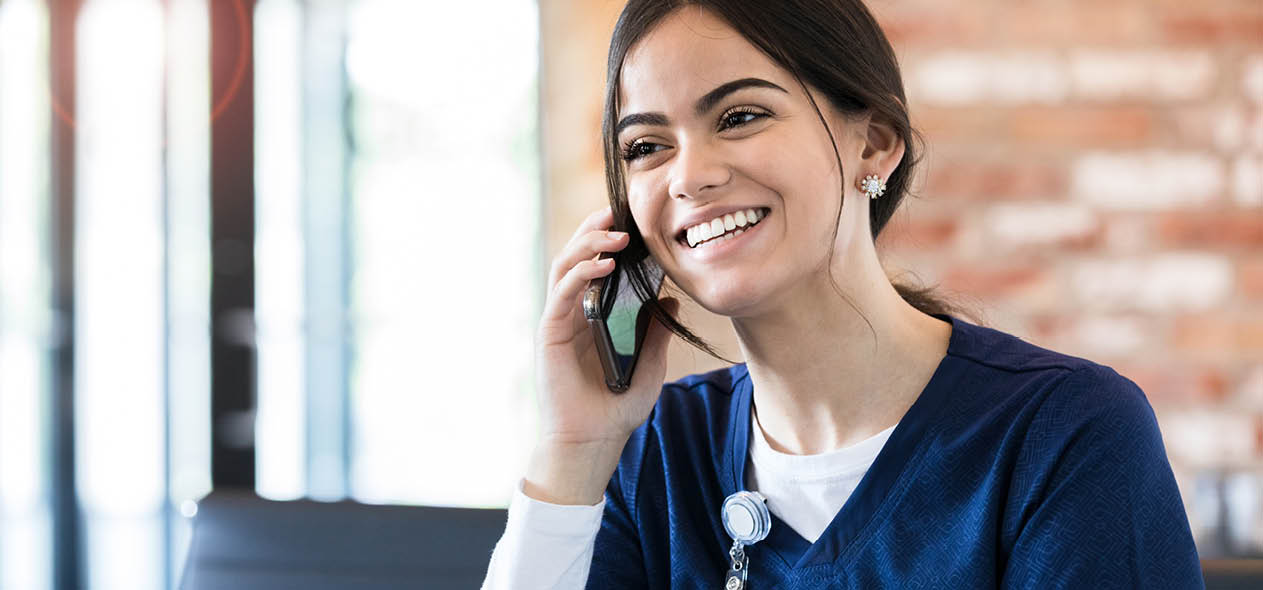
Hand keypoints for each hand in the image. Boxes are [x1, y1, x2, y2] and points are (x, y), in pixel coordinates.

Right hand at [525, 206, 676, 504]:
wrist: (594, 440)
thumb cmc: (618, 405)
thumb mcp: (651, 362)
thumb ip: (657, 329)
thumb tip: (669, 295)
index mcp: (594, 313)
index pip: (599, 264)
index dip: (612, 238)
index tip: (636, 219)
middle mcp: (573, 310)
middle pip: (578, 255)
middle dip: (597, 227)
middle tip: (622, 210)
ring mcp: (559, 319)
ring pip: (566, 266)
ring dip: (589, 243)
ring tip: (616, 232)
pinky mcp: (550, 332)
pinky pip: (562, 293)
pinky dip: (582, 274)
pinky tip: (604, 264)